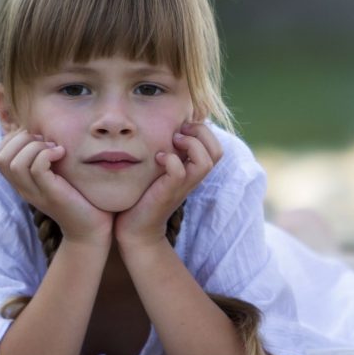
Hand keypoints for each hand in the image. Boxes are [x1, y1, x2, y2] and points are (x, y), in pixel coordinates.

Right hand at [0, 128, 112, 245]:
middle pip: (0, 158)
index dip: (13, 139)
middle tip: (45, 142)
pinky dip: (47, 154)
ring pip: (15, 163)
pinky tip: (62, 154)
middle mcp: (23, 188)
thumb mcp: (58, 173)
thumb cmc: (79, 196)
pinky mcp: (51, 195)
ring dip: (35, 147)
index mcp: (21, 182)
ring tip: (55, 149)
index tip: (38, 138)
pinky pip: (36, 169)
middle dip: (20, 140)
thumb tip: (44, 131)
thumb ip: (46, 157)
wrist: (92, 228)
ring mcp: (35, 193)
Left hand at [115, 122, 224, 248]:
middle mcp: (193, 178)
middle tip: (179, 131)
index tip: (181, 127)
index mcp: (194, 170)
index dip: (203, 130)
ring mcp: (183, 186)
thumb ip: (168, 152)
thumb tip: (166, 128)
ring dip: (190, 145)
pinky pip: (179, 172)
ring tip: (172, 142)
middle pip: (217, 151)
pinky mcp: (168, 192)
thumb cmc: (145, 194)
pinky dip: (170, 159)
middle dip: (201, 132)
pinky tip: (158, 158)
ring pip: (205, 162)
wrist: (136, 227)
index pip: (216, 146)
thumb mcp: (160, 169)